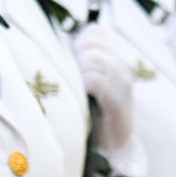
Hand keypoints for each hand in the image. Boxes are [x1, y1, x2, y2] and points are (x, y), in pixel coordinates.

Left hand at [71, 24, 146, 176]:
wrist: (113, 143)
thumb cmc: (93, 107)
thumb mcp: (85, 77)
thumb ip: (76, 57)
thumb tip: (51, 39)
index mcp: (116, 56)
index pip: (93, 33)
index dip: (77, 45)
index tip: (73, 64)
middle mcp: (124, 65)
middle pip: (91, 44)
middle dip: (76, 59)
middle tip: (74, 81)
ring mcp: (124, 82)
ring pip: (94, 59)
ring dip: (79, 73)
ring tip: (79, 90)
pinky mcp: (120, 101)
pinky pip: (95, 80)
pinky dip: (84, 85)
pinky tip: (83, 96)